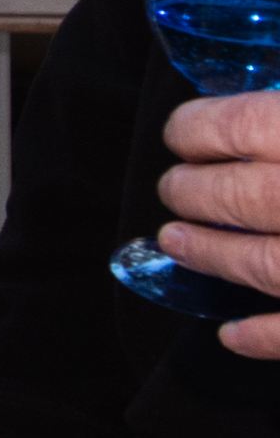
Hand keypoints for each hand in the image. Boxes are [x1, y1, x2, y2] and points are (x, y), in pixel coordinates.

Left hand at [159, 91, 279, 355]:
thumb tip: (264, 101)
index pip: (241, 125)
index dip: (198, 128)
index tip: (184, 132)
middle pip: (240, 196)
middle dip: (193, 191)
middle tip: (174, 187)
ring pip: (261, 263)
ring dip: (210, 254)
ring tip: (175, 242)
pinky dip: (263, 336)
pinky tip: (231, 335)